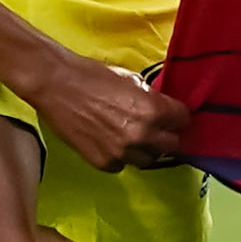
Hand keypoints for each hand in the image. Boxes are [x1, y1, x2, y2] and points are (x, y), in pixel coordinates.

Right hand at [26, 54, 188, 171]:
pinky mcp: (103, 162)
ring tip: (131, 136)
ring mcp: (122, 152)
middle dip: (166, 135)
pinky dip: (120, 157)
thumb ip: (152, 98)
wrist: (56, 84)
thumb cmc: (93, 76)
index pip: (184, 120)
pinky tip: (110, 142)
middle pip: (171, 145)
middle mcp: (142, 134)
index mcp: (154, 110)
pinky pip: (122, 165)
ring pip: (148, 160)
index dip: (179, 117)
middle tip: (155, 128)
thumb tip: (163, 108)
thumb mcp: (133, 80)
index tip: (174, 117)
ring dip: (144, 150)